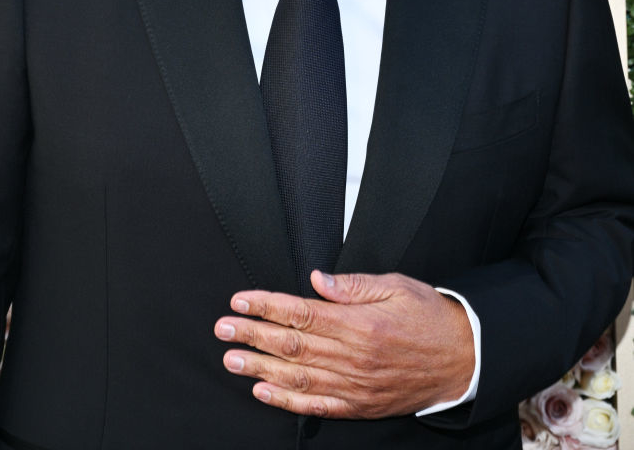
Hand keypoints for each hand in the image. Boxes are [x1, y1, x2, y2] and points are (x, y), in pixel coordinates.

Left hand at [214, 270, 474, 418]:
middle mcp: (354, 356)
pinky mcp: (361, 404)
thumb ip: (353, 285)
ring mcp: (356, 384)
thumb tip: (316, 280)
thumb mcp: (395, 286)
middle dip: (253, 335)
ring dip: (260, 369)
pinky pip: (318, 405)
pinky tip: (264, 392)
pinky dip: (288, 401)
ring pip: (298, 377)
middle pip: (292, 345)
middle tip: (222, 329)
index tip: (240, 301)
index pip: (301, 313)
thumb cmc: (428, 315)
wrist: (464, 358)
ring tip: (232, 361)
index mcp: (360, 323)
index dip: (266, 306)